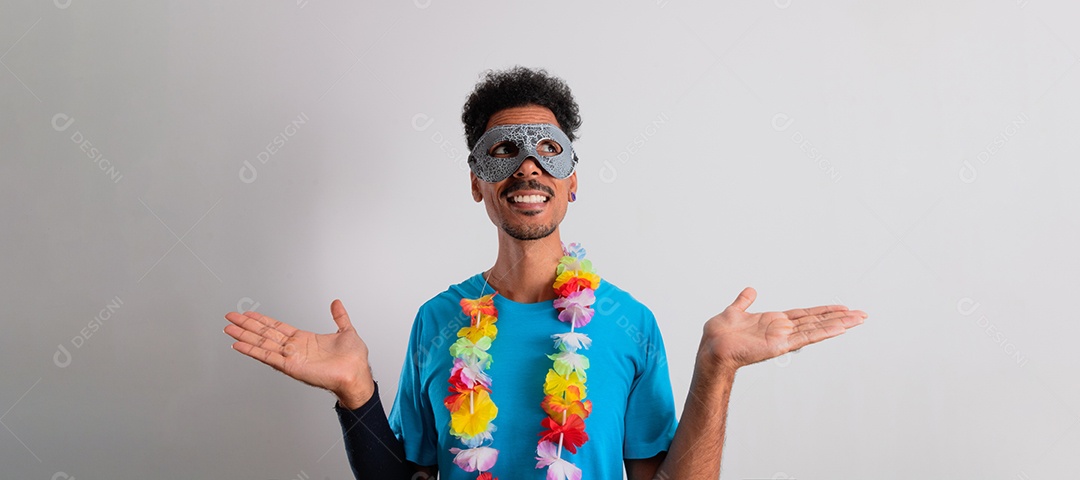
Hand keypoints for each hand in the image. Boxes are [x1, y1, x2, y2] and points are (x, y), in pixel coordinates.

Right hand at [224, 300, 373, 408]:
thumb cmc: (353, 359)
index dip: (262, 320)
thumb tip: (336, 303)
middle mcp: (294, 349)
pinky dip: (252, 351)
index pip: (277, 328)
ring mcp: (290, 358)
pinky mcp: (290, 366)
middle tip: (230, 317)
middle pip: (264, 334)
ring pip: (262, 343)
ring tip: (228, 329)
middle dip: (247, 326)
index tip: (248, 314)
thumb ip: (339, 317)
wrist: (357, 374)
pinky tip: (238, 345)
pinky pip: (267, 357)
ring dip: (244, 336)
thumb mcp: (346, 331)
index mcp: (304, 340)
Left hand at [699, 287, 866, 372]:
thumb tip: (750, 290)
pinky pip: (806, 338)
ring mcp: (784, 338)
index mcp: (774, 322)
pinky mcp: (781, 346)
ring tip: (859, 319)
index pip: (805, 314)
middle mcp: (782, 330)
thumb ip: (744, 302)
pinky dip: (824, 333)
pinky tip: (841, 329)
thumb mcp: (734, 311)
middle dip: (840, 317)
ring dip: (839, 324)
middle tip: (862, 314)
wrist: (711, 347)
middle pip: (817, 321)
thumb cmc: (720, 334)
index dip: (823, 310)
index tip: (842, 307)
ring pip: (817, 329)